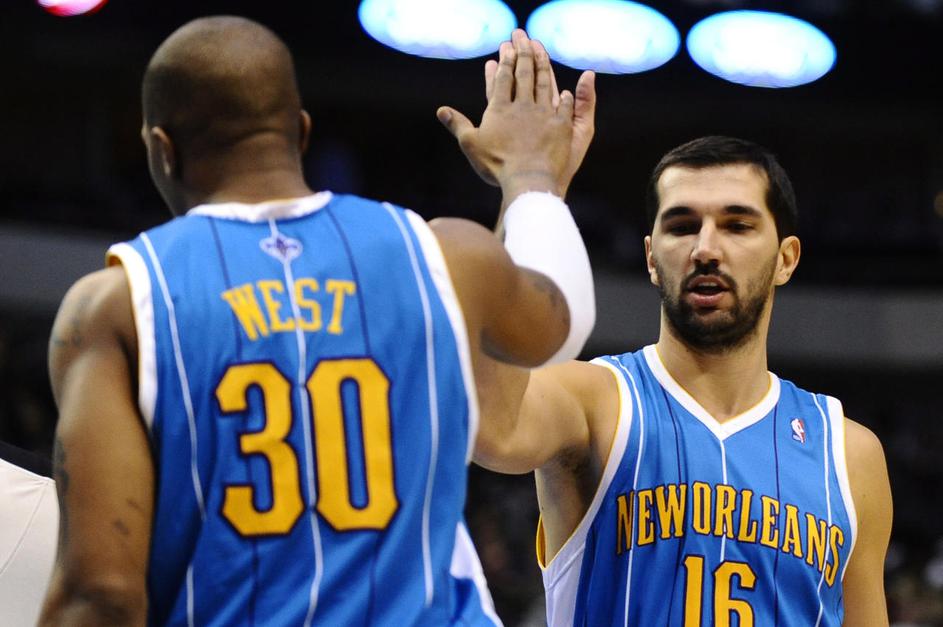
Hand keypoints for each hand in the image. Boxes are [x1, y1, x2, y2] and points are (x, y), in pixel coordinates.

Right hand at [437, 30, 592, 198]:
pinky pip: (563, 108)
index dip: (505, 62)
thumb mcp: (470, 144)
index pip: (502, 79)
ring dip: (543, 66)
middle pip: (524, 74)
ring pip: (544, 84)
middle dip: (523, 53)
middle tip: (524, 37)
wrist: (527, 178)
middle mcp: (523, 106)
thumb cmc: (496, 164)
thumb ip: (457, 124)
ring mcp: (544, 114)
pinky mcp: (560, 126)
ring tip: (542, 52)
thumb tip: (441, 110)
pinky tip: (565, 93)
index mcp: (500, 109)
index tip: (506, 48)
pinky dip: (564, 100)